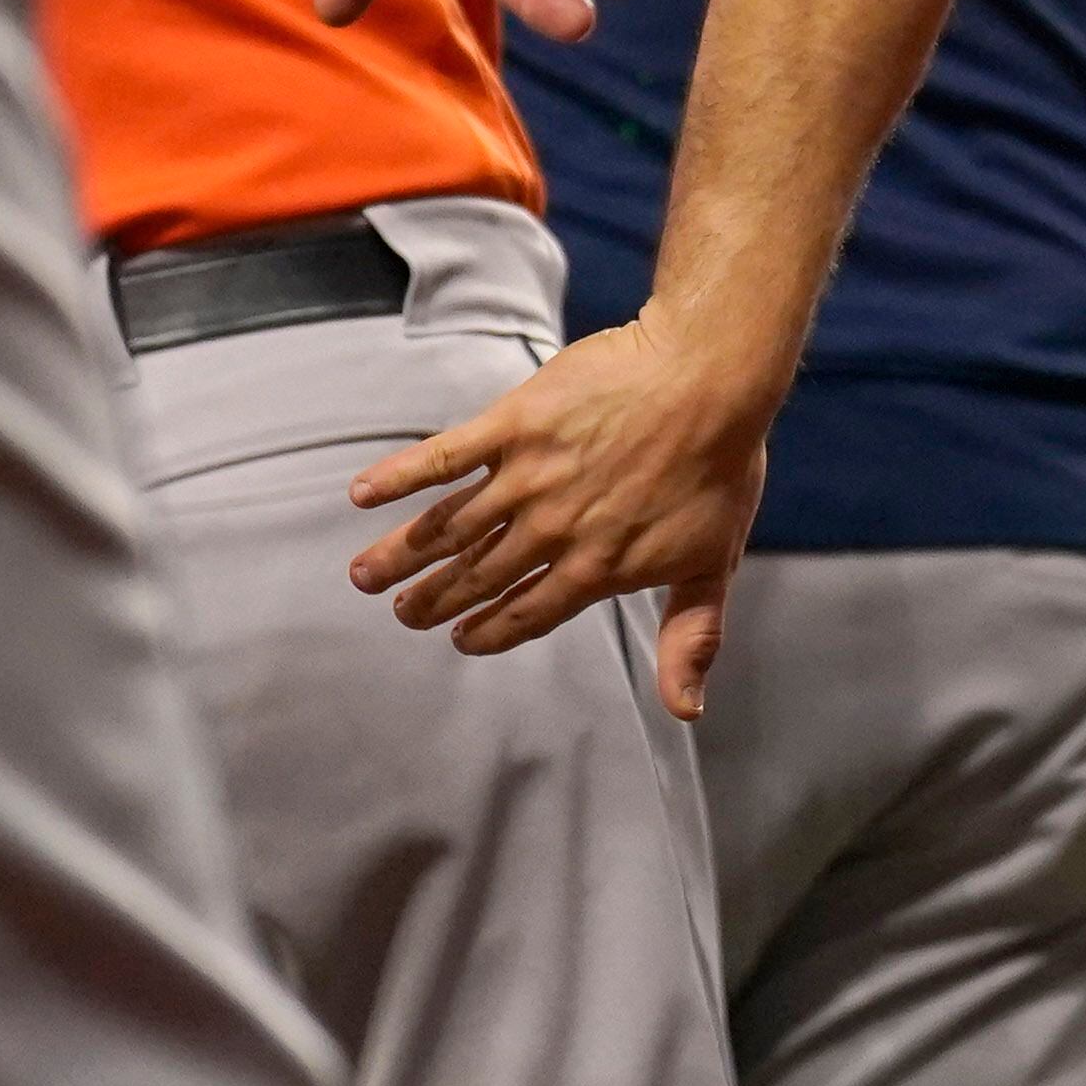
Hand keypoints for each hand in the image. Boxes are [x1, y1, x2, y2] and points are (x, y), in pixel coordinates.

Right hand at [348, 317, 771, 714]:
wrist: (709, 375)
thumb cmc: (720, 464)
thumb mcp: (714, 560)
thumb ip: (692, 636)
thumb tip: (687, 711)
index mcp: (595, 568)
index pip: (530, 612)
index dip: (492, 629)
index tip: (462, 639)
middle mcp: (552, 530)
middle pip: (480, 574)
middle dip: (435, 600)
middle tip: (402, 613)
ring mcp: (529, 476)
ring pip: (450, 526)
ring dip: (403, 554)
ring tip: (365, 575)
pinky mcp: (515, 423)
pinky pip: (445, 455)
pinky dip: (401, 475)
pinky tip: (364, 492)